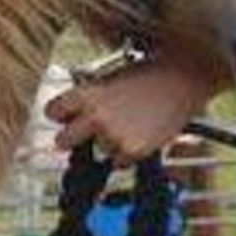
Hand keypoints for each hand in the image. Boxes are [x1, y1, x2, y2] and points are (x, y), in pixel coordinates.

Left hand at [46, 59, 210, 163]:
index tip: (69, 117)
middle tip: (92, 131)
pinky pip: (120, 161)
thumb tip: (74, 117)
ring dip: (112, 143)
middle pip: (62, 141)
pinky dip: (130, 152)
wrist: (183, 77)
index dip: (62, 115)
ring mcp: (112, 136)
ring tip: (133, 122)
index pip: (52, 112)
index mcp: (86, 94)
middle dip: (74, 138)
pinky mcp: (132, 151)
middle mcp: (95, 117)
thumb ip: (89, 98)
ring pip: (99, 150)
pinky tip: (143, 132)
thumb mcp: (111, 78)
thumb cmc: (149, 75)